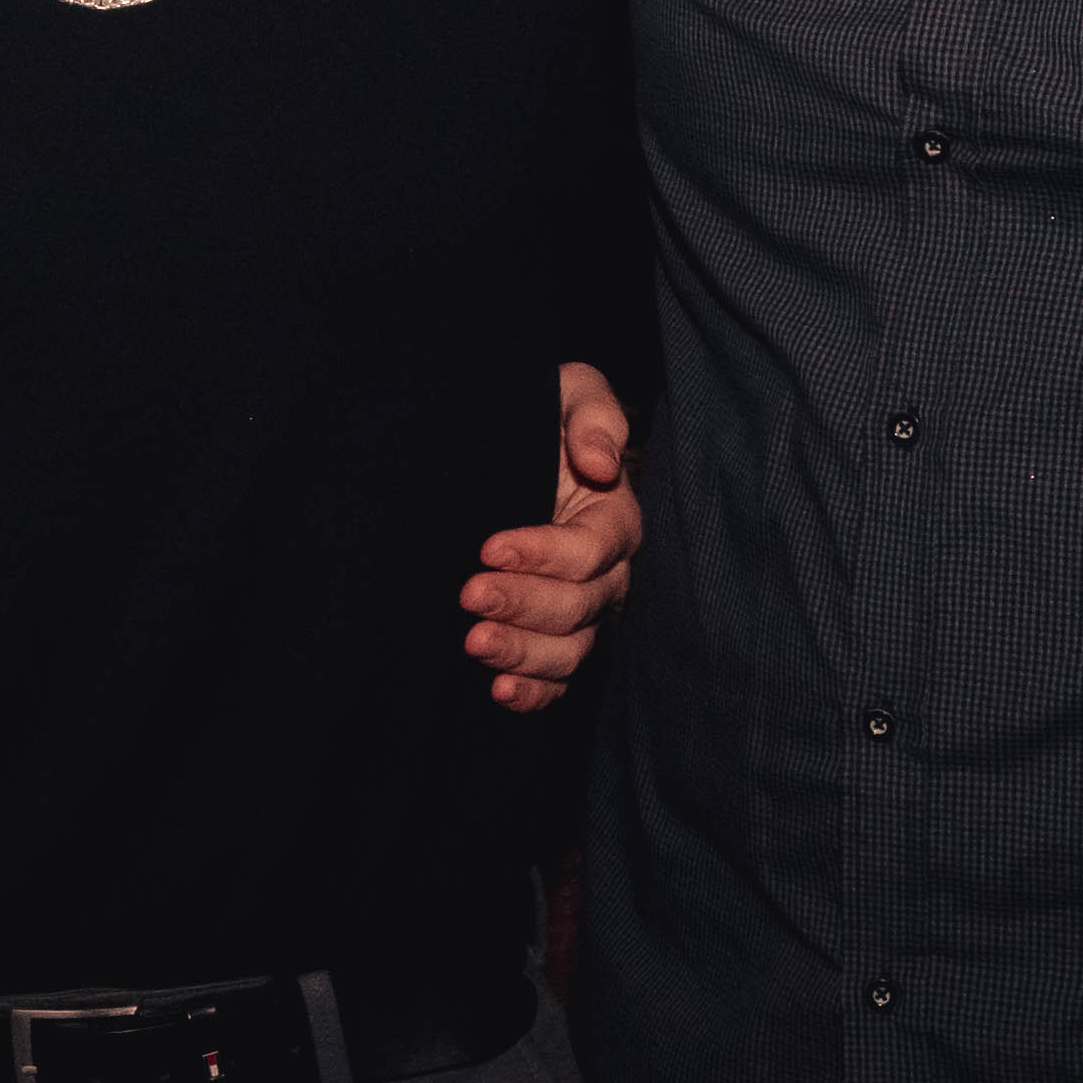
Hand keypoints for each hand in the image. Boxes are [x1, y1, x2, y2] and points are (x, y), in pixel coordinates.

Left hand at [464, 361, 641, 713]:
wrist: (500, 449)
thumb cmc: (539, 414)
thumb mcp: (569, 390)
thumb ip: (593, 414)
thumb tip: (599, 462)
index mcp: (612, 516)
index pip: (589, 550)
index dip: (543, 554)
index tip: (487, 548)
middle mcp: (604, 572)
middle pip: (578, 606)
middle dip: (523, 604)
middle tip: (469, 596)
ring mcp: (579, 611)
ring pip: (568, 650)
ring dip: (522, 654)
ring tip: (474, 643)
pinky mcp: (551, 638)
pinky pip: (555, 679)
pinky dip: (532, 692)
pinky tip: (499, 691)